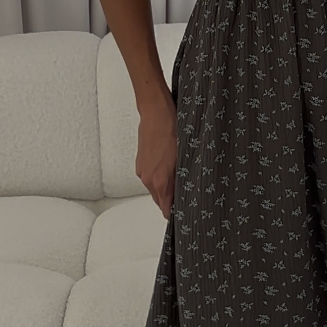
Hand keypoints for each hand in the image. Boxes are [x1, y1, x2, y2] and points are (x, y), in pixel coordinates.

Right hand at [136, 93, 177, 219]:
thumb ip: (183, 179)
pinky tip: (168, 166)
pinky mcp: (140, 164)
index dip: (175, 213)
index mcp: (160, 181)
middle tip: (185, 195)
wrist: (156, 112)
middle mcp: (148, 179)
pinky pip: (150, 177)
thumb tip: (186, 192)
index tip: (183, 214)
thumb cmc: (172, 130)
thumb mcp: (185, 157)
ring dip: (165, 187)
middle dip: (171, 200)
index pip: (166, 209)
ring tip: (178, 177)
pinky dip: (159, 177)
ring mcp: (142, 171)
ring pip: (155, 188)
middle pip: (160, 200)